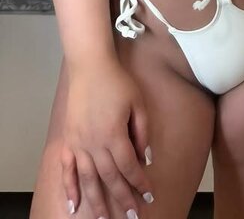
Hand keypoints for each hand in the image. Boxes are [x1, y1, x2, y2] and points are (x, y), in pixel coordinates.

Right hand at [62, 60, 154, 216]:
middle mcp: (95, 144)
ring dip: (97, 202)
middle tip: (131, 216)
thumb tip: (147, 159)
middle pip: (110, 178)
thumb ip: (143, 132)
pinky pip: (67, 170)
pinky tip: (74, 206)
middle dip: (122, 199)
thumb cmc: (117, 82)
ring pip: (88, 180)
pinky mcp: (68, 141)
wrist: (90, 67)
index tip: (148, 197)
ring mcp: (79, 144)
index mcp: (114, 135)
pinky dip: (70, 189)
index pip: (129, 167)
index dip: (139, 183)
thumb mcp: (138, 103)